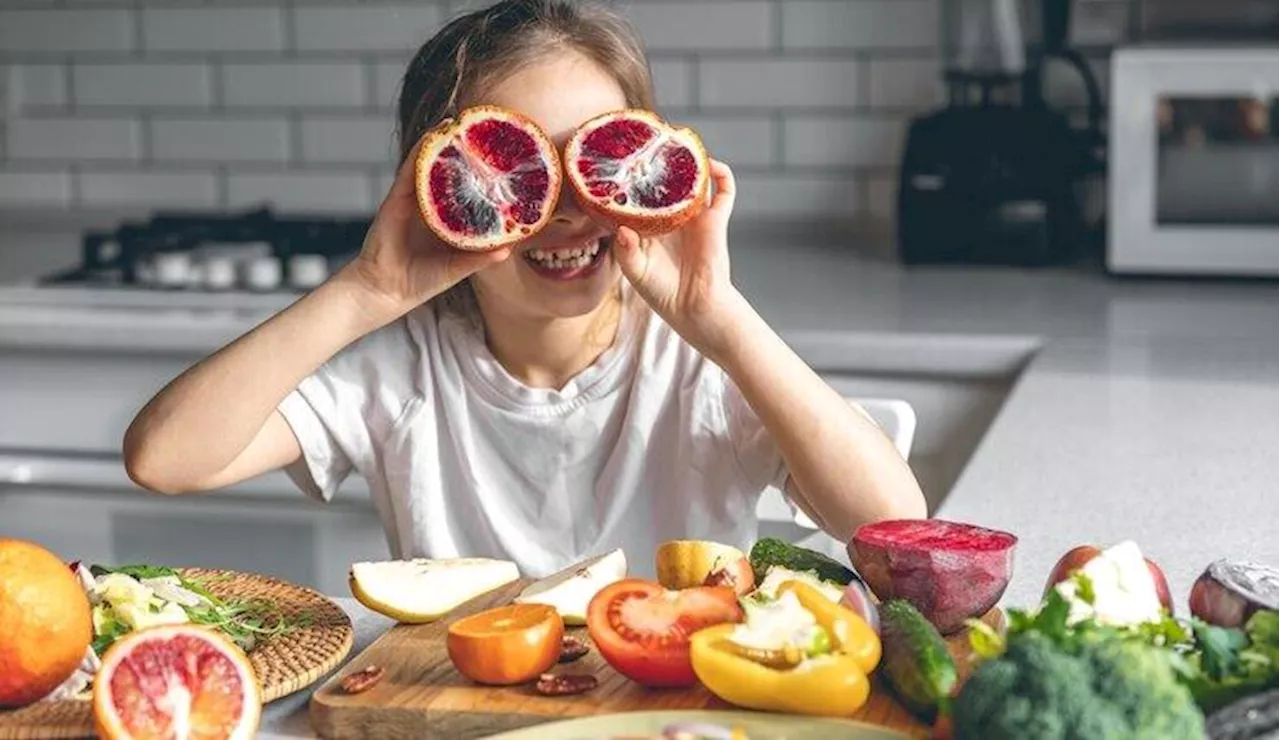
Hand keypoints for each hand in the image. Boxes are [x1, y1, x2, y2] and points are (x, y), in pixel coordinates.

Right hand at [339, 138, 510, 319]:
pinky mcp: (397, 199)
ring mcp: (413, 201)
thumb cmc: (420, 281)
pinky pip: (410, 170)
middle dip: (463, 155)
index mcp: (447, 223)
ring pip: (430, 166)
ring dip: (442, 144)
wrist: (386, 290)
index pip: (466, 195)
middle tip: (482, 132)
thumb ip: (480, 258)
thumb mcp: (457, 268)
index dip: (481, 179)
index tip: (501, 163)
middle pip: (449, 175)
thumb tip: (508, 249)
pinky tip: (435, 135)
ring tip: (459, 123)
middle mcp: (431, 208)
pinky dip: (421, 151)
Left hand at [613, 159, 749, 360]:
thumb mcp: (636, 273)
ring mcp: (695, 216)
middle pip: (666, 180)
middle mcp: (672, 216)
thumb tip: (623, 230)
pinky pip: (724, 191)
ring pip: (694, 179)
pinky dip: (721, 174)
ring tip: (678, 144)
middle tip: (648, 143)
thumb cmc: (664, 294)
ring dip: (690, 161)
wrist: (695, 309)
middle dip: (659, 162)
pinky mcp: (716, 220)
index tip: (619, 161)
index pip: (639, 194)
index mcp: (650, 226)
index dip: (631, 178)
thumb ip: (626, 252)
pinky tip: (709, 163)